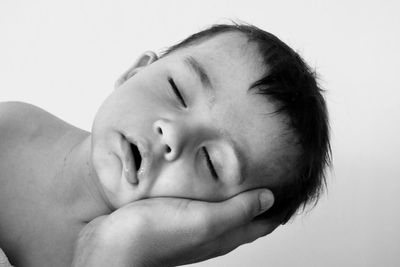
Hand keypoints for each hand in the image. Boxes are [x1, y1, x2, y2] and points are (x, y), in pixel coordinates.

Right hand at [72, 189, 277, 266]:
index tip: (289, 184)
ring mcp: (190, 223)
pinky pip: (199, 199)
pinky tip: (205, 173)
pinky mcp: (172, 213)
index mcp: (222, 235)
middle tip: (270, 170)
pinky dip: (210, 188)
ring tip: (244, 168)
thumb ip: (236, 211)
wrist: (108, 247)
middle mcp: (209, 231)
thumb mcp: (201, 221)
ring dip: (235, 190)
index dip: (278, 206)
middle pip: (244, 214)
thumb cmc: (153, 235)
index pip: (261, 222)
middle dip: (260, 196)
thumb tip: (269, 198)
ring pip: (222, 206)